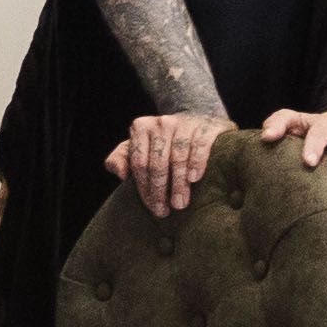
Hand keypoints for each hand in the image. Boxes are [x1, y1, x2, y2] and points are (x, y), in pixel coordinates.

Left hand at [103, 111, 229, 217]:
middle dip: (160, 189)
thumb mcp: (138, 145)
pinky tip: (194, 179)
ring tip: (180, 203)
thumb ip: (120, 158)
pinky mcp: (205, 126)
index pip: (139, 163)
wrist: (196, 115)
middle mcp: (161, 123)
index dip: (144, 187)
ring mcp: (184, 123)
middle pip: (158, 162)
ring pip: (178, 157)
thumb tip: (120, 173)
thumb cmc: (162, 139)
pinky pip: (199, 146)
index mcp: (140, 128)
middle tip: (165, 211)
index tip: (152, 207)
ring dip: (178, 183)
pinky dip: (196, 162)